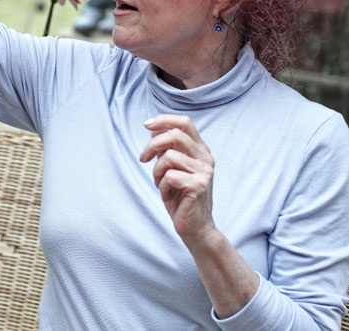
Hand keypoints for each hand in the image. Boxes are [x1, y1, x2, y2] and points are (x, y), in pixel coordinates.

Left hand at [139, 114, 216, 244]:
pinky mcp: (199, 186)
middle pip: (175, 135)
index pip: (185, 122)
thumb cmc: (181, 198)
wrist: (195, 228)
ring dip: (157, 172)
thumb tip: (154, 128)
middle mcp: (206, 158)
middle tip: (143, 159)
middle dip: (152, 145)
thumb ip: (165, 149)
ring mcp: (205, 172)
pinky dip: (162, 186)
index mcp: (201, 151)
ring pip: (168, 157)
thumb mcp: (170, 169)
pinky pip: (169, 176)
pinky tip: (168, 196)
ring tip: (161, 184)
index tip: (146, 124)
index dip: (164, 119)